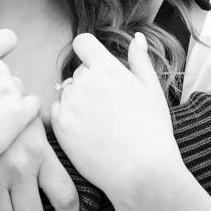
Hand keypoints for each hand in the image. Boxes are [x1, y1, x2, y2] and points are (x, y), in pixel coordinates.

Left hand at [51, 32, 181, 203]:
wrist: (141, 172)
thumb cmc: (152, 131)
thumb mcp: (153, 90)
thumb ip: (140, 60)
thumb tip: (136, 37)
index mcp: (107, 69)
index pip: (82, 43)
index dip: (89, 52)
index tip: (97, 66)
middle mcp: (84, 83)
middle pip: (78, 72)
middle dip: (90, 83)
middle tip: (110, 107)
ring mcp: (70, 105)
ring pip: (67, 92)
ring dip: (78, 101)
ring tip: (100, 123)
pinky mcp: (60, 128)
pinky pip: (57, 112)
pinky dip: (68, 118)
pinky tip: (88, 132)